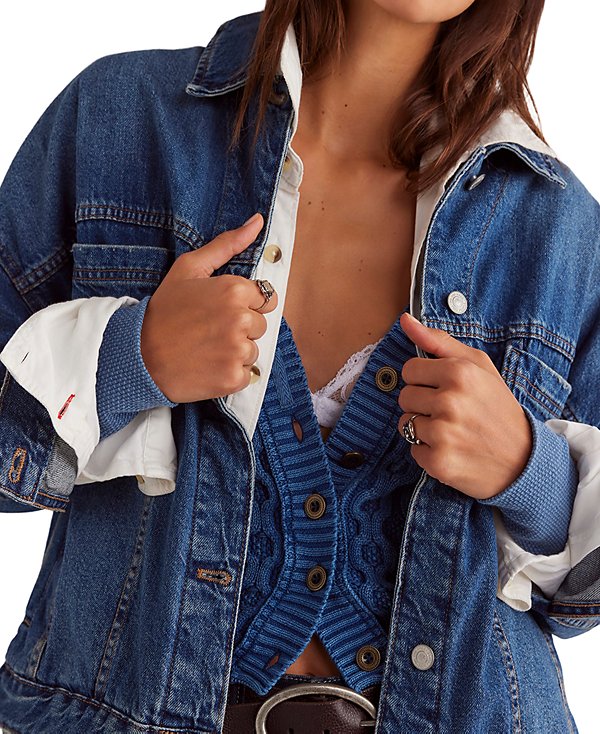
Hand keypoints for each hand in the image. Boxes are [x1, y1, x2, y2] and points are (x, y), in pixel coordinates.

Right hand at [140, 213, 278, 402]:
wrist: (138, 355)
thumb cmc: (164, 310)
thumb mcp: (190, 268)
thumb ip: (227, 244)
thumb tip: (257, 221)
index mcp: (235, 290)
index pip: (265, 298)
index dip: (243, 304)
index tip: (218, 310)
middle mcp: (241, 319)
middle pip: (261, 325)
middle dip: (241, 327)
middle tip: (208, 330)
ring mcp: (238, 350)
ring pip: (254, 350)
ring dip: (235, 351)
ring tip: (206, 347)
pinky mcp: (233, 378)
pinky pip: (247, 373)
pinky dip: (230, 373)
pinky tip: (208, 365)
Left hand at [397, 312, 532, 499]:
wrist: (523, 459)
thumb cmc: (497, 408)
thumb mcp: (479, 366)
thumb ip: (439, 342)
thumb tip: (405, 320)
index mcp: (459, 372)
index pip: (409, 369)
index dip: (424, 380)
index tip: (443, 388)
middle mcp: (450, 401)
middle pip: (404, 396)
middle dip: (423, 403)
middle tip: (451, 412)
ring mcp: (443, 433)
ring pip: (405, 423)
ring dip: (423, 428)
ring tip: (451, 431)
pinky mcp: (439, 461)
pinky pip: (412, 449)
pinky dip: (428, 452)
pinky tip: (452, 449)